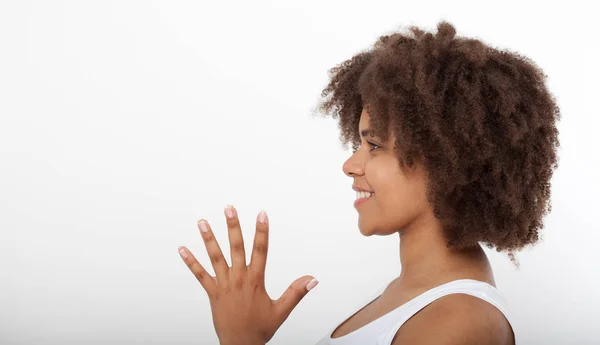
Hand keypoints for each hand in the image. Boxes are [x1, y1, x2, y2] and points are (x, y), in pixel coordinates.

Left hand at [178, 205, 317, 344]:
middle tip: (229, 209)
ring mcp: (223, 285)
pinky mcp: (212, 292)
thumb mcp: (281, 310)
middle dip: (233, 227)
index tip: (262, 215)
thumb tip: (312, 280)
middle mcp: (238, 279)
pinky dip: (191, 262)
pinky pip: (199, 275)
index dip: (262, 231)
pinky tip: (183, 250)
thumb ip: (296, 292)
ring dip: (209, 239)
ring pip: (215, 257)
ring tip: (202, 222)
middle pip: (236, 247)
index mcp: (255, 281)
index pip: (261, 250)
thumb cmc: (259, 328)